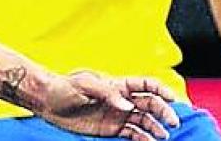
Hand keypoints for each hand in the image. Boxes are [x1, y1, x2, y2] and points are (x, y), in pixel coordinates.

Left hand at [39, 72, 178, 139]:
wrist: (47, 101)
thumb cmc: (63, 87)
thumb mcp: (83, 85)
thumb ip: (107, 93)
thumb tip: (128, 105)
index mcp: (117, 84)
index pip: (145, 84)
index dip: (161, 89)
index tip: (172, 99)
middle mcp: (121, 99)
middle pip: (150, 104)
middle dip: (164, 112)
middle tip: (172, 122)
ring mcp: (118, 114)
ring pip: (145, 121)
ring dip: (156, 128)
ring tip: (161, 135)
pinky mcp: (112, 128)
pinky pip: (134, 134)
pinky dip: (144, 139)